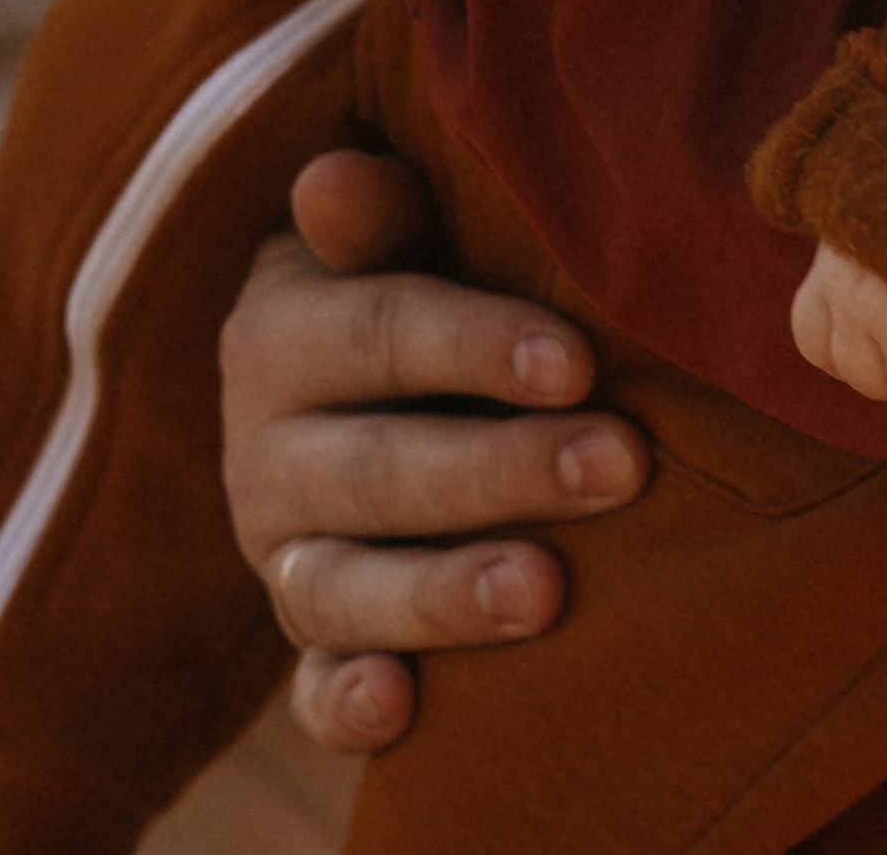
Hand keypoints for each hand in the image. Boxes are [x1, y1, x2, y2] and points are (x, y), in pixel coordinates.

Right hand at [221, 148, 650, 756]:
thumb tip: (332, 179)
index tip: (578, 362)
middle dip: (500, 470)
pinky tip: (402, 707)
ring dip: (443, 594)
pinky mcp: (309, 648)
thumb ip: (377, 213)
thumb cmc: (412, 276)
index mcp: (279, 335)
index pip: (377, 333)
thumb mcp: (391, 230)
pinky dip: (346, 706)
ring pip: (343, 589)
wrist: (350, 389)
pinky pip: (310, 693)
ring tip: (548, 593)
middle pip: (378, 469)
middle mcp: (267, 456)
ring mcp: (284, 561)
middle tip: (620, 465)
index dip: (474, 345)